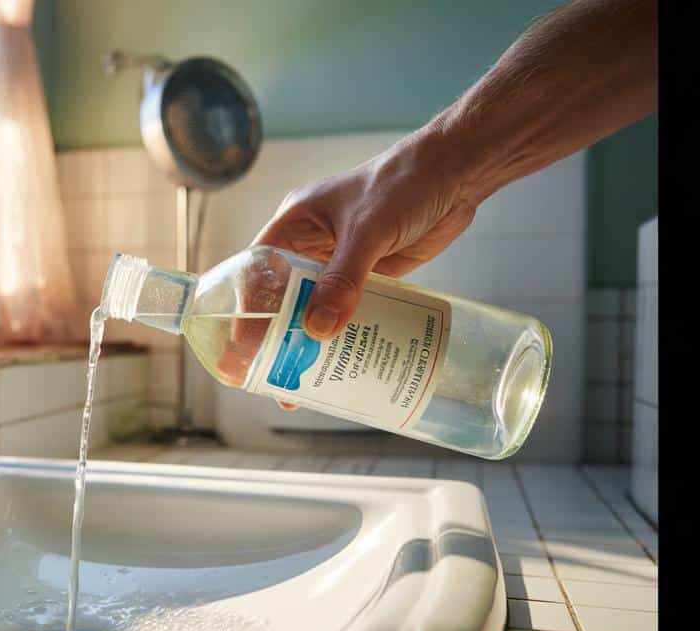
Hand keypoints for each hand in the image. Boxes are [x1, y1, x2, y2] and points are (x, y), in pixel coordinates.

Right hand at [246, 130, 481, 409]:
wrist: (457, 174)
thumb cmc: (404, 183)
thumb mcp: (368, 230)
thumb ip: (344, 279)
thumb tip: (318, 329)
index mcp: (295, 224)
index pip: (257, 273)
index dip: (246, 310)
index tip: (242, 348)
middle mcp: (311, 247)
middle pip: (281, 299)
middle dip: (275, 338)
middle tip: (268, 380)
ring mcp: (341, 264)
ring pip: (315, 310)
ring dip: (310, 344)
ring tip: (303, 387)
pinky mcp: (370, 277)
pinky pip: (349, 312)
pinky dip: (344, 336)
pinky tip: (343, 364)